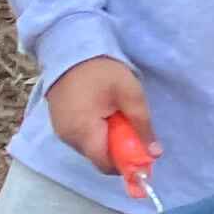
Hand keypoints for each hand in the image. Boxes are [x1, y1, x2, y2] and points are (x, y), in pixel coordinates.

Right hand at [45, 57, 155, 183]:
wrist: (69, 49)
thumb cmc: (102, 71)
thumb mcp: (131, 94)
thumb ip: (143, 125)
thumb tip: (154, 154)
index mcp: (84, 132)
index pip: (106, 165)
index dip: (126, 164)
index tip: (141, 154)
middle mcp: (68, 137)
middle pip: (98, 157)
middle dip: (118, 149)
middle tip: (130, 127)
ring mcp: (60, 130)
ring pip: (90, 148)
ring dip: (106, 139)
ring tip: (115, 115)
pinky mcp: (59, 122)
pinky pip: (81, 137)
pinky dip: (95, 132)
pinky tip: (102, 112)